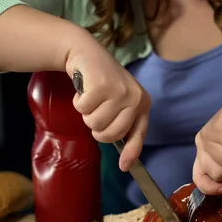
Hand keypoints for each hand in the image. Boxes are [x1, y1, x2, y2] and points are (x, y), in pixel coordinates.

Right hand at [65, 39, 149, 171]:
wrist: (87, 54)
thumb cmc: (103, 84)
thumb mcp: (119, 103)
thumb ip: (122, 125)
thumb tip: (126, 162)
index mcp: (143, 104)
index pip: (138, 134)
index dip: (131, 153)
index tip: (124, 167)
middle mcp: (135, 98)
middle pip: (111, 134)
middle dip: (97, 128)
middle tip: (96, 112)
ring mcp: (119, 91)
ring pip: (94, 123)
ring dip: (86, 114)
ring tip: (92, 98)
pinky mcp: (102, 85)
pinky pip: (83, 109)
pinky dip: (78, 102)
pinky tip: (85, 90)